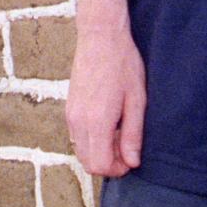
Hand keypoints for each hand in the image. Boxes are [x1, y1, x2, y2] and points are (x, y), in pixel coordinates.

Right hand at [66, 20, 145, 176]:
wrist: (100, 37)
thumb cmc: (123, 64)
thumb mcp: (136, 100)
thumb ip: (133, 134)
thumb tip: (132, 162)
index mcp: (96, 122)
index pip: (100, 165)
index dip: (118, 169)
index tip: (132, 158)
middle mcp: (78, 122)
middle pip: (88, 163)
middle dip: (109, 163)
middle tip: (127, 148)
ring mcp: (70, 115)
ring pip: (81, 151)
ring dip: (99, 152)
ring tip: (119, 134)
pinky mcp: (69, 108)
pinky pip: (77, 137)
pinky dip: (91, 140)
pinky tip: (108, 124)